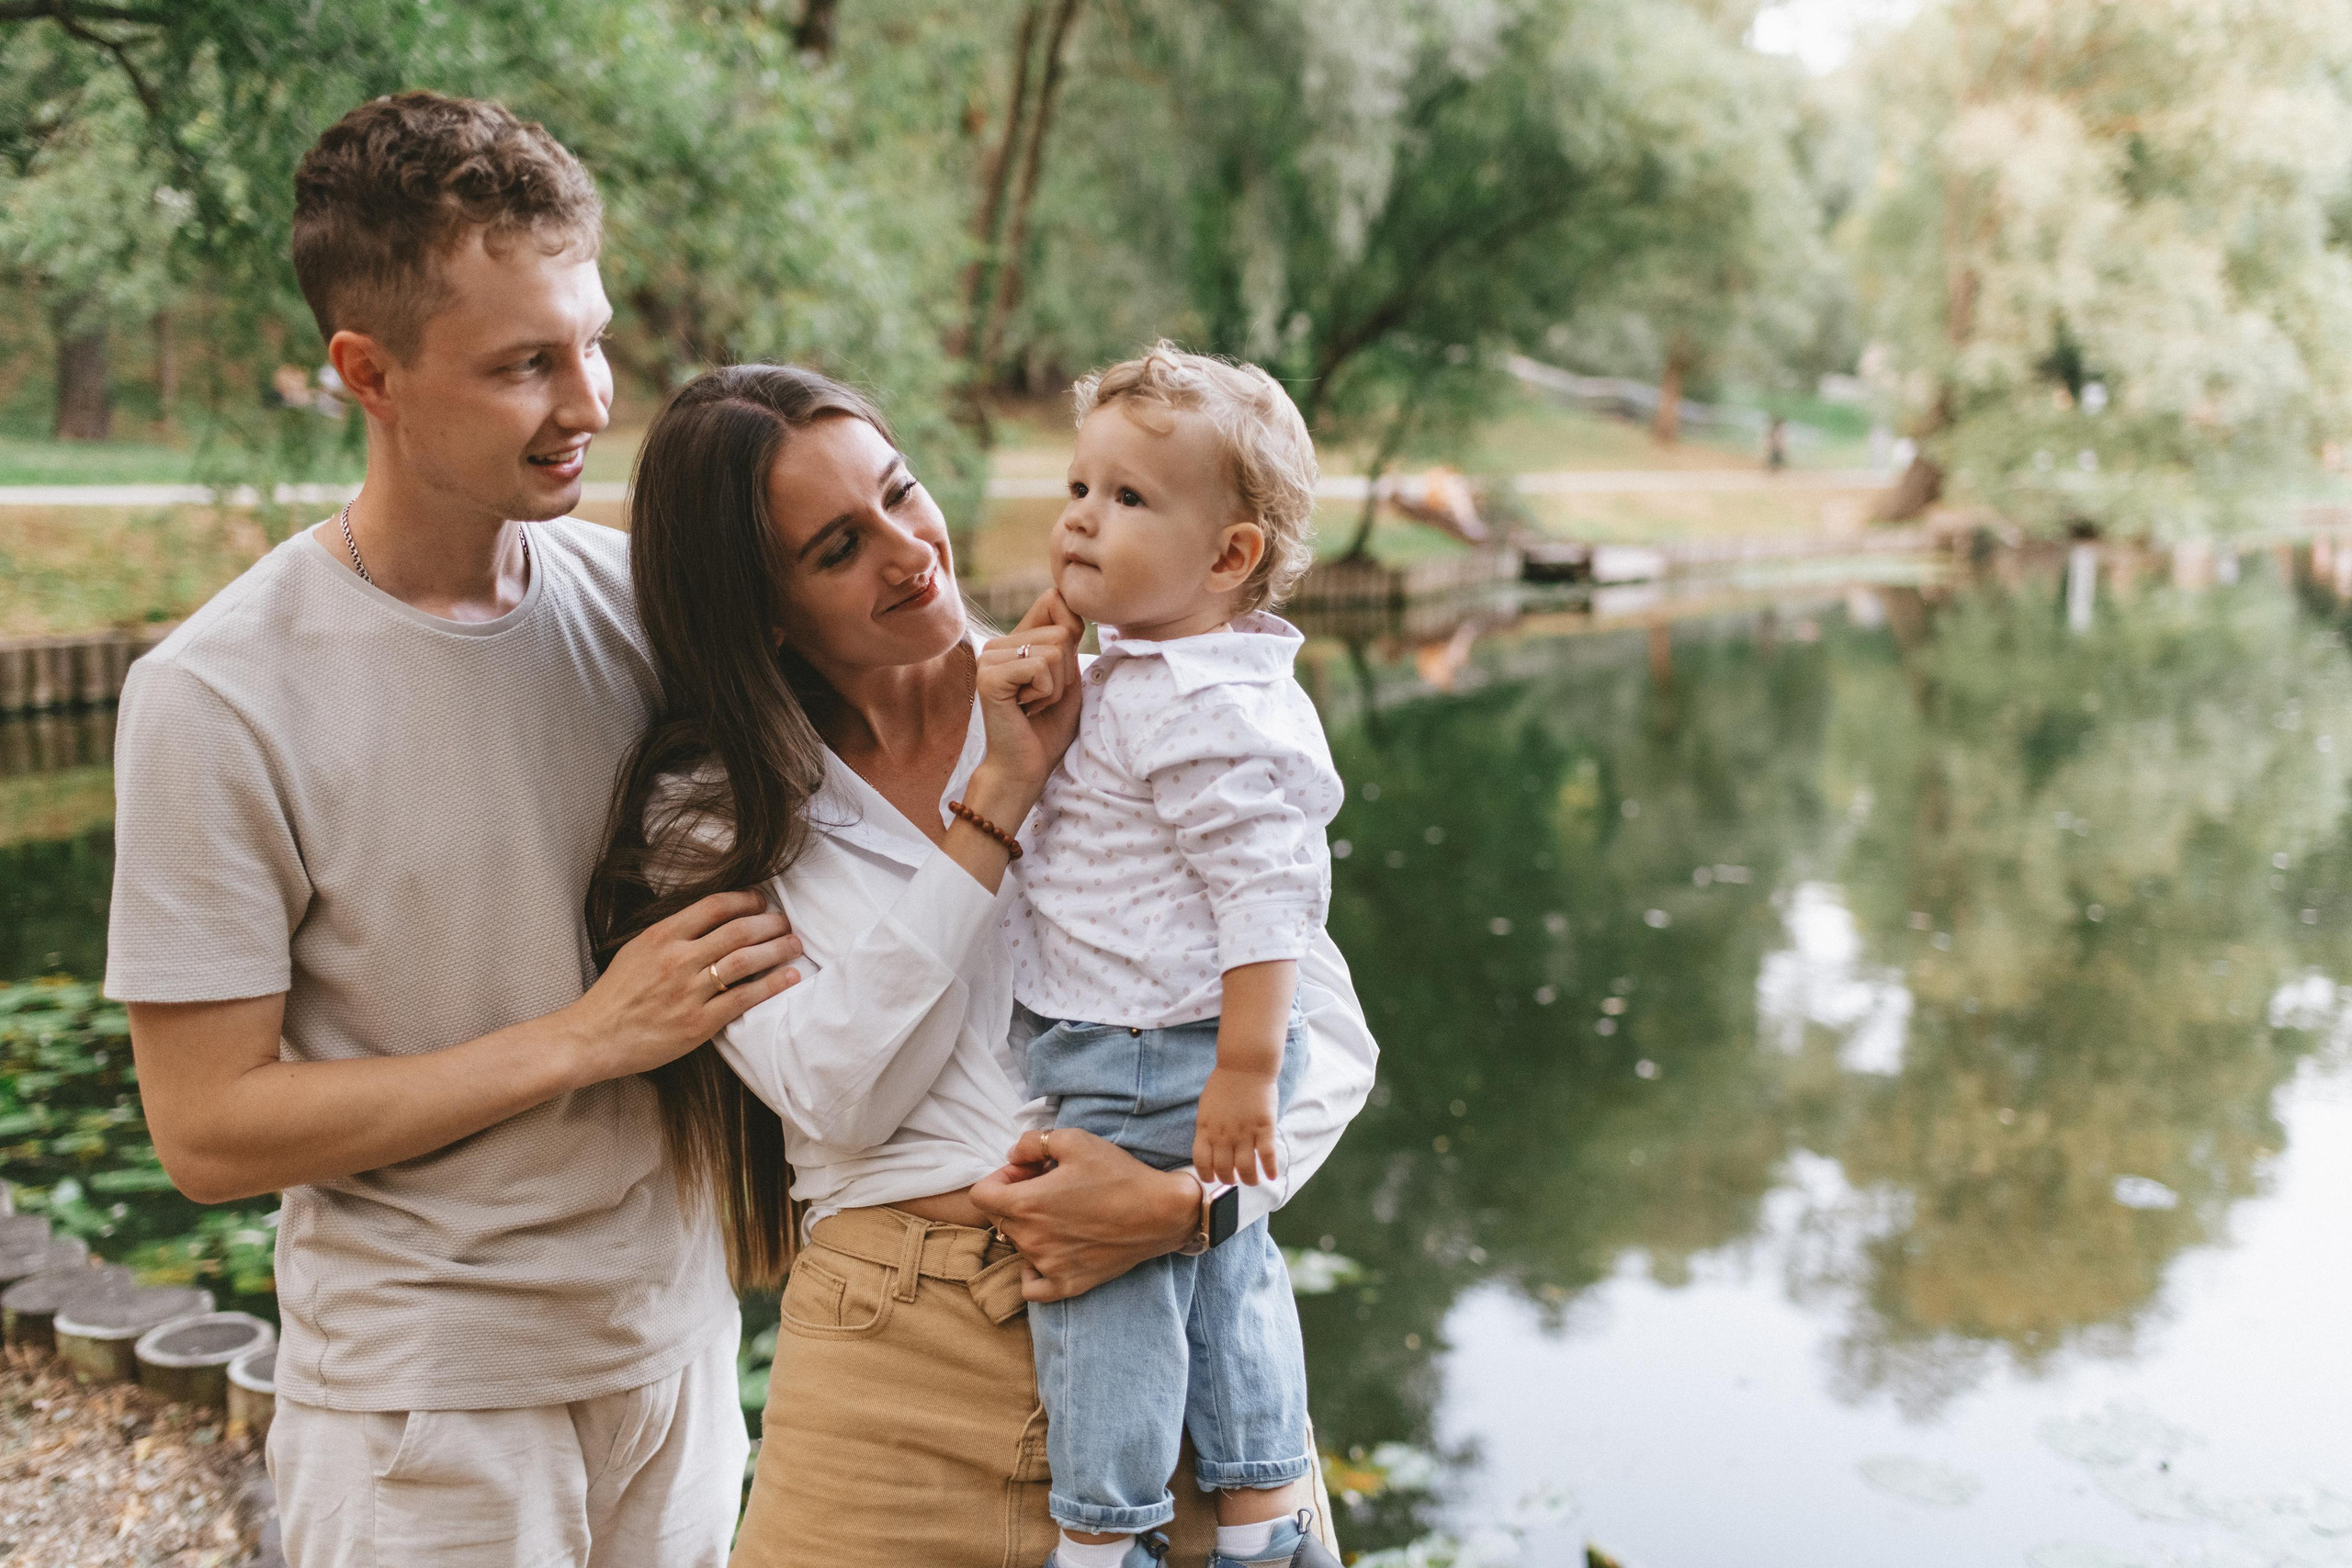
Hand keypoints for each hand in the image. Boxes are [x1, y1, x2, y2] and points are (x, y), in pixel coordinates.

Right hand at [562, 891, 802, 1081]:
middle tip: (787, 922)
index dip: (746, 900)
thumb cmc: (616, 994)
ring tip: (795, 944)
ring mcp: (689, 992)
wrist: (593, 1037)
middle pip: (738, 930)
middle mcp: (678, 959)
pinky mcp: (698, 1023)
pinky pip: (744, 998)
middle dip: (770, 922)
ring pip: (746, 961)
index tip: (762, 901)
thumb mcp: (638, 949)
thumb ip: (673, 933)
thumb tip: (713, 918)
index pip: (715, 906)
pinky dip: (772, 985)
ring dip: (777, 949)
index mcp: (662, 936)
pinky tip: (789, 977)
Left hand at [969, 1127, 1199, 1300]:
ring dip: (1031, 1227)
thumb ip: (1032, 1142)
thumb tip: (1013, 1155)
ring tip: (1063, 1212)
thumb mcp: (1074, 1140)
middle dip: (1017, 1198)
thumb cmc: (1117, 1175)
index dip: (999, 1178)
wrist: (1160, 1213)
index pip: (981, 1195)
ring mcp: (1047, 1266)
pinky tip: (1052, 1251)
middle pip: (1001, 1218)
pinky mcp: (1067, 1284)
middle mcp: (1030, 1239)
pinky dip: (1033, 1270)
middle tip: (1050, 1186)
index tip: (1026, 1172)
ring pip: (1018, 1245)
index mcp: (1025, 1204)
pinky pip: (1031, 1285)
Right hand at [973, 589, 1084, 803]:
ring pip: (1055, 651)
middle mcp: (998, 643)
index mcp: (1016, 639)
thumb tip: (1073, 604)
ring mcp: (990, 657)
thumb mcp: (1068, 677)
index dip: (1073, 630)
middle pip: (1062, 631)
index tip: (1060, 671)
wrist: (1024, 768)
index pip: (1053, 599)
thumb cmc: (1048, 728)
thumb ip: (1069, 641)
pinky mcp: (989, 675)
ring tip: (1033, 705)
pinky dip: (1045, 694)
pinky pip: (1041, 668)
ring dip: (1056, 687)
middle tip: (1042, 698)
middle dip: (1066, 672)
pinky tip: (1024, 709)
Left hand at [1194, 1064, 1278, 1184]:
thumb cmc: (1224, 1083)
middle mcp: (1224, 1136)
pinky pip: (1267, 1156)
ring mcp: (1245, 1133)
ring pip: (1246, 1169)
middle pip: (1224, 1170)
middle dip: (1229, 1180)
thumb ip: (1207, 1128)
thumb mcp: (1206, 1108)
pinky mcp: (1264, 1128)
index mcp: (1206, 1129)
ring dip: (1250, 1180)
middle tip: (1235, 1179)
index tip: (1213, 1179)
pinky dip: (1270, 1169)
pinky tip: (1272, 1175)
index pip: (1202, 1163)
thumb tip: (1209, 1146)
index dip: (1207, 1175)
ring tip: (1253, 1181)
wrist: (1245, 1066)